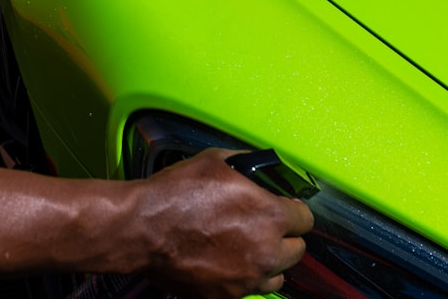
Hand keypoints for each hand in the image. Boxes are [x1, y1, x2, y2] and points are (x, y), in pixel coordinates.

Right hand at [133, 148, 313, 297]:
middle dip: (283, 237)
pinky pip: (248, 289)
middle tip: (262, 227)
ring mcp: (247, 278)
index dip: (293, 210)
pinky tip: (225, 262)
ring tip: (246, 248)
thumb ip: (246, 164)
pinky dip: (241, 277)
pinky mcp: (227, 295)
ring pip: (277, 275)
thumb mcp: (214, 161)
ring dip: (267, 262)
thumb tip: (257, 166)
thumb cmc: (175, 194)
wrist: (142, 228)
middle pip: (297, 250)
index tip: (284, 209)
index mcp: (270, 216)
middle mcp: (266, 251)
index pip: (305, 218)